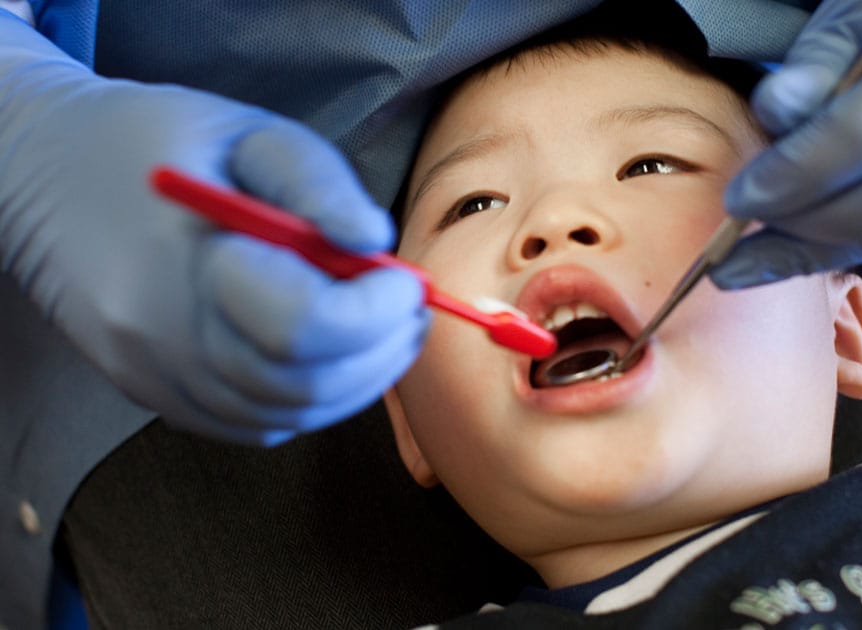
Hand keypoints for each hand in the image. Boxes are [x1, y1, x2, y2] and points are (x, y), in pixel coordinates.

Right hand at [0, 14, 428, 444]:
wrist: (40, 171)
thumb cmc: (153, 140)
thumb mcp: (246, 132)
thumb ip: (317, 184)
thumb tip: (377, 242)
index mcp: (186, 265)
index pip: (305, 327)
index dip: (375, 311)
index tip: (402, 278)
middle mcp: (162, 339)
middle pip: (303, 385)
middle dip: (380, 352)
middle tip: (409, 308)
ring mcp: (153, 377)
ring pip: (284, 415)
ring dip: (354, 381)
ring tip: (381, 328)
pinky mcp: (154, 394)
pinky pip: (253, 424)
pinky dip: (309, 400)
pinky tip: (329, 354)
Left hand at [711, 0, 861, 287]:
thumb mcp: (856, 14)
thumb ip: (814, 65)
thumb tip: (772, 114)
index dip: (794, 175)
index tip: (739, 196)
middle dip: (807, 226)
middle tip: (746, 226)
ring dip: (819, 249)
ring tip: (756, 254)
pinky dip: (846, 245)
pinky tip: (798, 247)